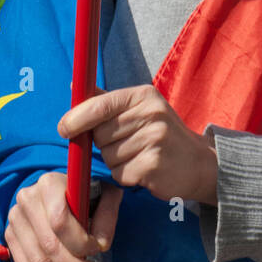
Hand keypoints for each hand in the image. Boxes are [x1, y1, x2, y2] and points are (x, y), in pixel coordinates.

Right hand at [6, 171, 122, 261]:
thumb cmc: (87, 194)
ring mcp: (15, 219)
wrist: (63, 192)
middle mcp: (27, 199)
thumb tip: (101, 244)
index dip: (80, 242)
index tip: (98, 249)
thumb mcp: (106, 195)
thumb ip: (107, 215)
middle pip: (48, 245)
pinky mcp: (10, 237)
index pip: (59, 221)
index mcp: (49, 183)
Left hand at [59, 85, 217, 205]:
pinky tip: (143, 169)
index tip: (63, 128)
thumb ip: (106, 99)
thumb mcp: (139, 108)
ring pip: (108, 156)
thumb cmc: (161, 133)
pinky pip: (119, 174)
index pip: (100, 105)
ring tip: (138, 155)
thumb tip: (75, 85)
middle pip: (100, 134)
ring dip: (116, 161)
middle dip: (104, 143)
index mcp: (143, 95)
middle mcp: (150, 114)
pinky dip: (125, 176)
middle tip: (125, 143)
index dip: (77, 117)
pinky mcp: (153, 166)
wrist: (198, 163)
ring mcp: (153, 140)